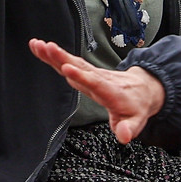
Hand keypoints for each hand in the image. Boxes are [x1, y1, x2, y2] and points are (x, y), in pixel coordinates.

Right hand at [30, 38, 164, 143]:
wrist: (142, 89)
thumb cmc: (136, 107)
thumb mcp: (137, 122)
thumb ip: (129, 129)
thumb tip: (123, 137)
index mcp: (110, 92)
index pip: (95, 83)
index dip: (81, 77)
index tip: (67, 68)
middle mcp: (99, 79)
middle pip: (79, 68)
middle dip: (62, 58)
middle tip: (47, 48)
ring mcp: (92, 74)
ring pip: (71, 62)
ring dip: (54, 54)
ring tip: (37, 45)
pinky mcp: (85, 71)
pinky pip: (69, 62)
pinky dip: (55, 55)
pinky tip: (40, 48)